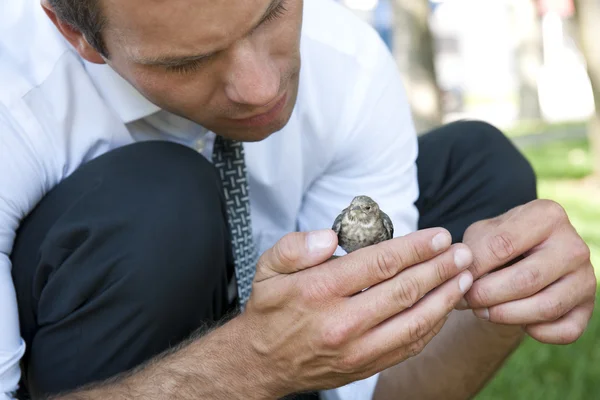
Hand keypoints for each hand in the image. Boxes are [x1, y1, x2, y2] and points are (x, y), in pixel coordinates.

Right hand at [240, 227, 473, 395]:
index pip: (380, 263)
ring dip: (445, 297)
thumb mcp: (268, 268)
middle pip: (405, 290)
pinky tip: (444, 307)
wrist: (261, 362)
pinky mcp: (365, 367)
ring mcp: (357, 350)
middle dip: (440, 268)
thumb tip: (331, 237)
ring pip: (415, 321)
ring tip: (465, 277)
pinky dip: (432, 326)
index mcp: (320, 291)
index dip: (416, 247)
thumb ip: (297, 247)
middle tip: (462, 253)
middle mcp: (342, 322)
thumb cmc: (270, 310)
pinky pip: (408, 346)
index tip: (439, 236)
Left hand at [458, 199, 595, 343]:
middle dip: (487, 295)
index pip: (503, 245)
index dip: (474, 268)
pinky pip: (565, 330)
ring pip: (546, 307)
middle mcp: (574, 244)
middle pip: (526, 279)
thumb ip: (470, 251)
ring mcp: (587, 277)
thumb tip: (462, 274)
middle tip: (466, 300)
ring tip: (482, 311)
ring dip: (506, 315)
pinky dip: (537, 333)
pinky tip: (517, 322)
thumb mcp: (480, 236)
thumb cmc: (497, 245)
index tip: (456, 278)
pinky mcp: (589, 307)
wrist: (521, 261)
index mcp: (547, 215)